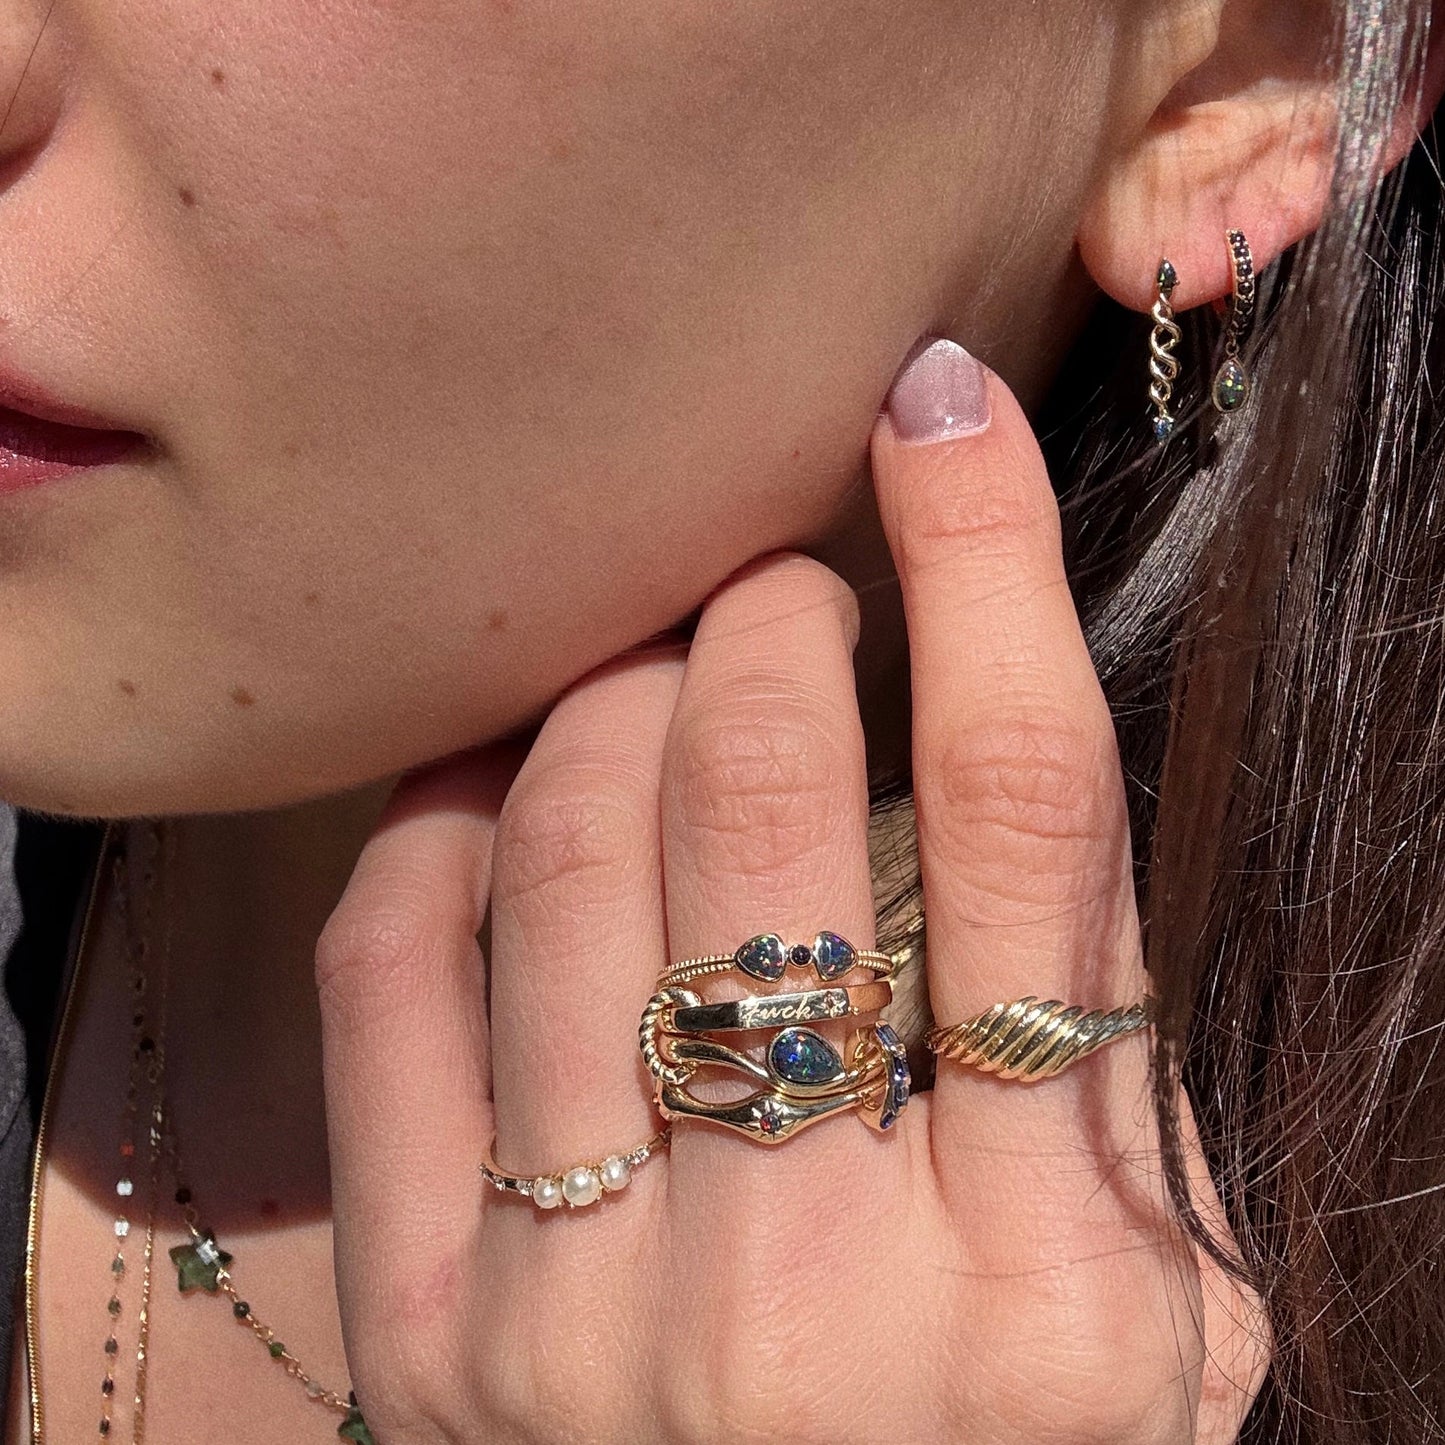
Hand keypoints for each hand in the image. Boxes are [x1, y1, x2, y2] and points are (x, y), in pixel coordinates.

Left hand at [314, 346, 1268, 1443]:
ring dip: (609, 697)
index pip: (1039, 828)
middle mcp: (809, 1295)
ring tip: (654, 663)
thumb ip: (1101, 1097)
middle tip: (777, 584)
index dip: (990, 573)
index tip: (942, 410)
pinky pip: (391, 990)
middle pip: (771, 808)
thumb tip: (999, 795)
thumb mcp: (1153, 1342)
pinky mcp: (425, 1346)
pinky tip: (484, 782)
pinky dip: (430, 834)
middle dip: (772, 627)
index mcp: (1050, 1291)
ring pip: (569, 862)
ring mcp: (587, 1324)